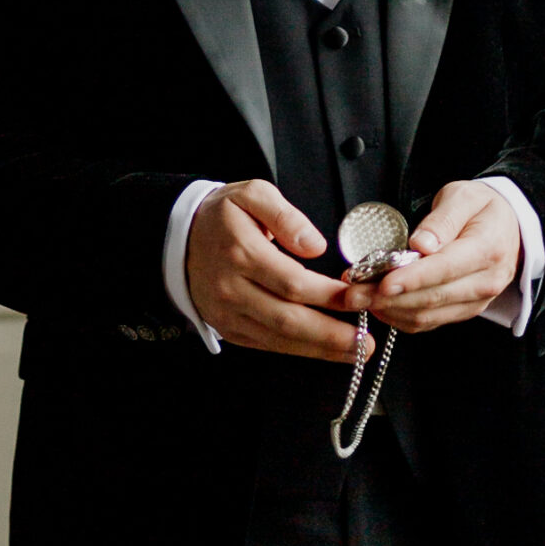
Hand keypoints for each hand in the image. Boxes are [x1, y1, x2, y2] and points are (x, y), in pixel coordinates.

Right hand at [185, 180, 370, 363]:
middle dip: (330, 335)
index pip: (292, 282)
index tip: (358, 298)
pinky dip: (298, 350)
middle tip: (365, 343)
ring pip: (278, 338)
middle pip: (287, 319)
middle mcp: (232, 288)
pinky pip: (266, 344)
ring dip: (320, 349)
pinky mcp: (228, 328)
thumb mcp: (253, 194)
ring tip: (355, 351)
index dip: (328, 295)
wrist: (179, 238)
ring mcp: (227, 313)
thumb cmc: (223, 215)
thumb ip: (286, 216)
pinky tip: (324, 350)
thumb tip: (315, 246)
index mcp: (241, 252)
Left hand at [364, 181, 518, 333]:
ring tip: (358, 298)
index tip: (382, 282)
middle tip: (353, 292)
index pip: (445, 269)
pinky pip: (429, 322)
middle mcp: (485, 282)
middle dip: (388, 297)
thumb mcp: (464, 196)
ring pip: (428, 315)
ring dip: (389, 310)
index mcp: (487, 249)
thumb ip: (443, 219)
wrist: (509, 227)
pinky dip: (400, 318)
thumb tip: (422, 244)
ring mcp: (476, 301)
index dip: (412, 279)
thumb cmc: (483, 208)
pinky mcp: (463, 311)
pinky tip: (379, 306)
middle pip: (432, 297)